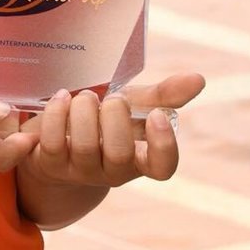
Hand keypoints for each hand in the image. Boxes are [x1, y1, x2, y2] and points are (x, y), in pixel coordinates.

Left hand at [19, 73, 205, 190]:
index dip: (163, 146)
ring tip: (84, 95)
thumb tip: (198, 79)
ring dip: (84, 112)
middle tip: (111, 98)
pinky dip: (57, 114)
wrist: (58, 136)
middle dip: (115, 117)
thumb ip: (164, 95)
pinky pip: (53, 142)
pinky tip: (61, 97)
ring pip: (85, 147)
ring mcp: (80, 171)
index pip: (162, 168)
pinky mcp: (50, 165)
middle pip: (120, 155)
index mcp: (139, 158)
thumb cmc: (103, 121)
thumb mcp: (133, 106)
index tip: (157, 115)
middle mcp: (112, 171)